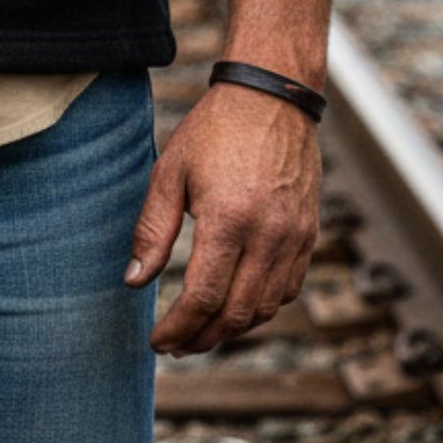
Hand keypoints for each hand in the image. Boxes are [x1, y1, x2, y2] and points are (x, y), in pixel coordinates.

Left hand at [125, 81, 321, 354]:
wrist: (272, 98)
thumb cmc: (215, 130)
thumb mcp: (171, 171)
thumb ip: (152, 230)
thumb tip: (133, 280)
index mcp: (228, 219)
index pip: (203, 297)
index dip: (178, 328)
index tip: (157, 342)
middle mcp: (268, 236)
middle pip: (236, 315)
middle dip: (202, 338)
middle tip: (176, 344)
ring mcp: (294, 239)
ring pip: (264, 309)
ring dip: (231, 329)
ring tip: (200, 330)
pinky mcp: (309, 236)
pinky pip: (287, 291)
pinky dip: (260, 307)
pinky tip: (235, 303)